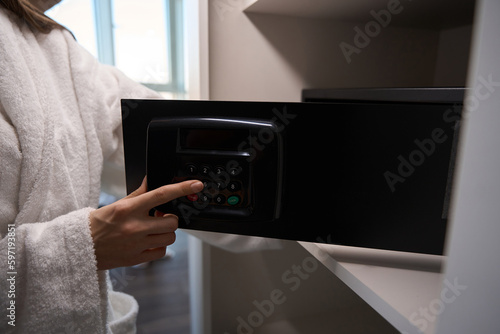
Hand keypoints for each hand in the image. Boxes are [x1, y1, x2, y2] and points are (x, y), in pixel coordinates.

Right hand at [89, 177, 203, 269]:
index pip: (161, 194)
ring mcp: (137, 244)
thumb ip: (138, 194)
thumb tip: (150, 181)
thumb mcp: (117, 204)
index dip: (182, 188)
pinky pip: (162, 252)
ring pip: (170, 237)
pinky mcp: (137, 258)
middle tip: (160, 218)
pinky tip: (149, 242)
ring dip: (166, 233)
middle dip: (169, 219)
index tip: (196, 185)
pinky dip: (159, 247)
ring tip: (153, 230)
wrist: (81, 247)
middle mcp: (135, 226)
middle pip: (172, 221)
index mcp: (129, 209)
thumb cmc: (99, 224)